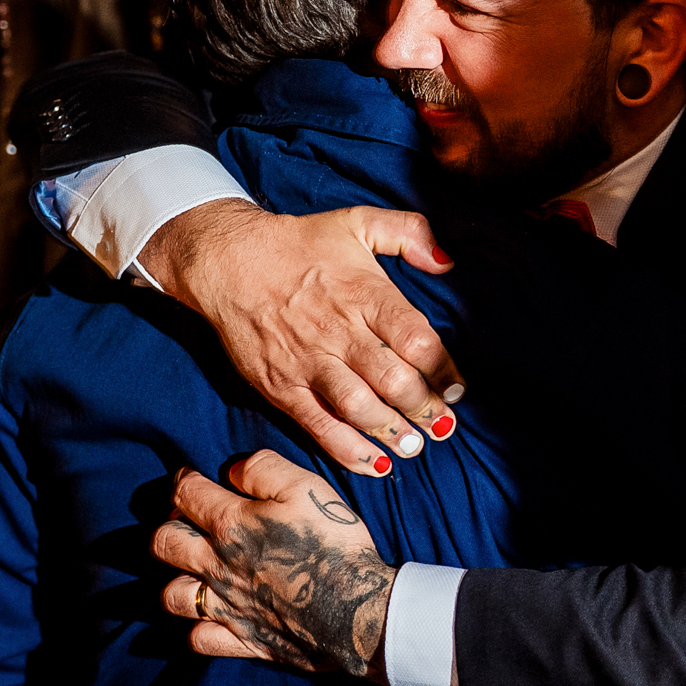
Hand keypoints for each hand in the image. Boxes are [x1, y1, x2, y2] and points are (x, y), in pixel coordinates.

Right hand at [140, 199, 464, 477]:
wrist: (228, 260)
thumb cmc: (301, 243)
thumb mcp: (358, 221)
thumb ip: (410, 233)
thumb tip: (448, 261)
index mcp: (364, 293)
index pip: (415, 339)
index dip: (442, 370)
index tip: (457, 390)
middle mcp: (338, 331)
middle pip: (391, 380)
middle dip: (423, 409)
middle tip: (443, 426)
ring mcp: (307, 361)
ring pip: (357, 407)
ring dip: (391, 432)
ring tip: (414, 446)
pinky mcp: (280, 385)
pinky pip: (317, 425)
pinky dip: (347, 449)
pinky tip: (373, 463)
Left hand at [155, 451, 395, 678]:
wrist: (355, 610)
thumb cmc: (333, 545)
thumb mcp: (307, 489)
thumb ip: (264, 470)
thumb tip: (233, 470)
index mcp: (231, 524)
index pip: (186, 495)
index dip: (185, 481)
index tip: (192, 477)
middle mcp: (217, 566)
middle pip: (164, 544)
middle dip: (169, 527)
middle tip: (189, 523)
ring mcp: (225, 607)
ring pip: (172, 594)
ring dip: (177, 579)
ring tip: (194, 571)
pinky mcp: (242, 639)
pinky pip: (199, 639)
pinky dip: (199, 629)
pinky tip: (211, 619)